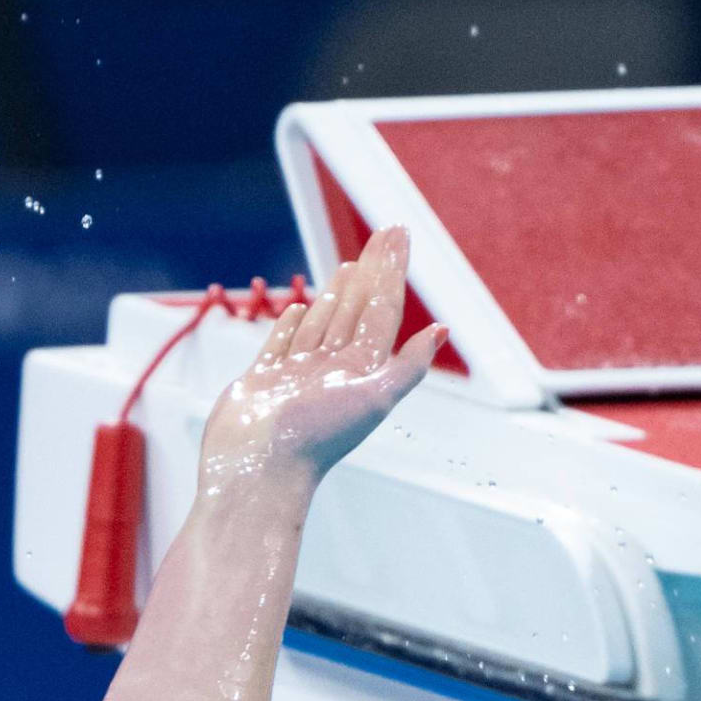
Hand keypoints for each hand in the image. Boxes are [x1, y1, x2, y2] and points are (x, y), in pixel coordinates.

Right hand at [197, 227, 445, 494]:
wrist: (258, 467)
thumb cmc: (315, 437)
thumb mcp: (373, 398)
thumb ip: (407, 365)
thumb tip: (442, 330)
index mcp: (361, 372)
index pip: (383, 309)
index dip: (393, 270)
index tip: (398, 233)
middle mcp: (333, 371)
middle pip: (358, 310)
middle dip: (373, 271)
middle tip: (385, 233)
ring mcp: (298, 375)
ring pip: (323, 324)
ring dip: (338, 295)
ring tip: (349, 267)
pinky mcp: (264, 381)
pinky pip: (282, 344)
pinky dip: (293, 324)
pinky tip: (300, 307)